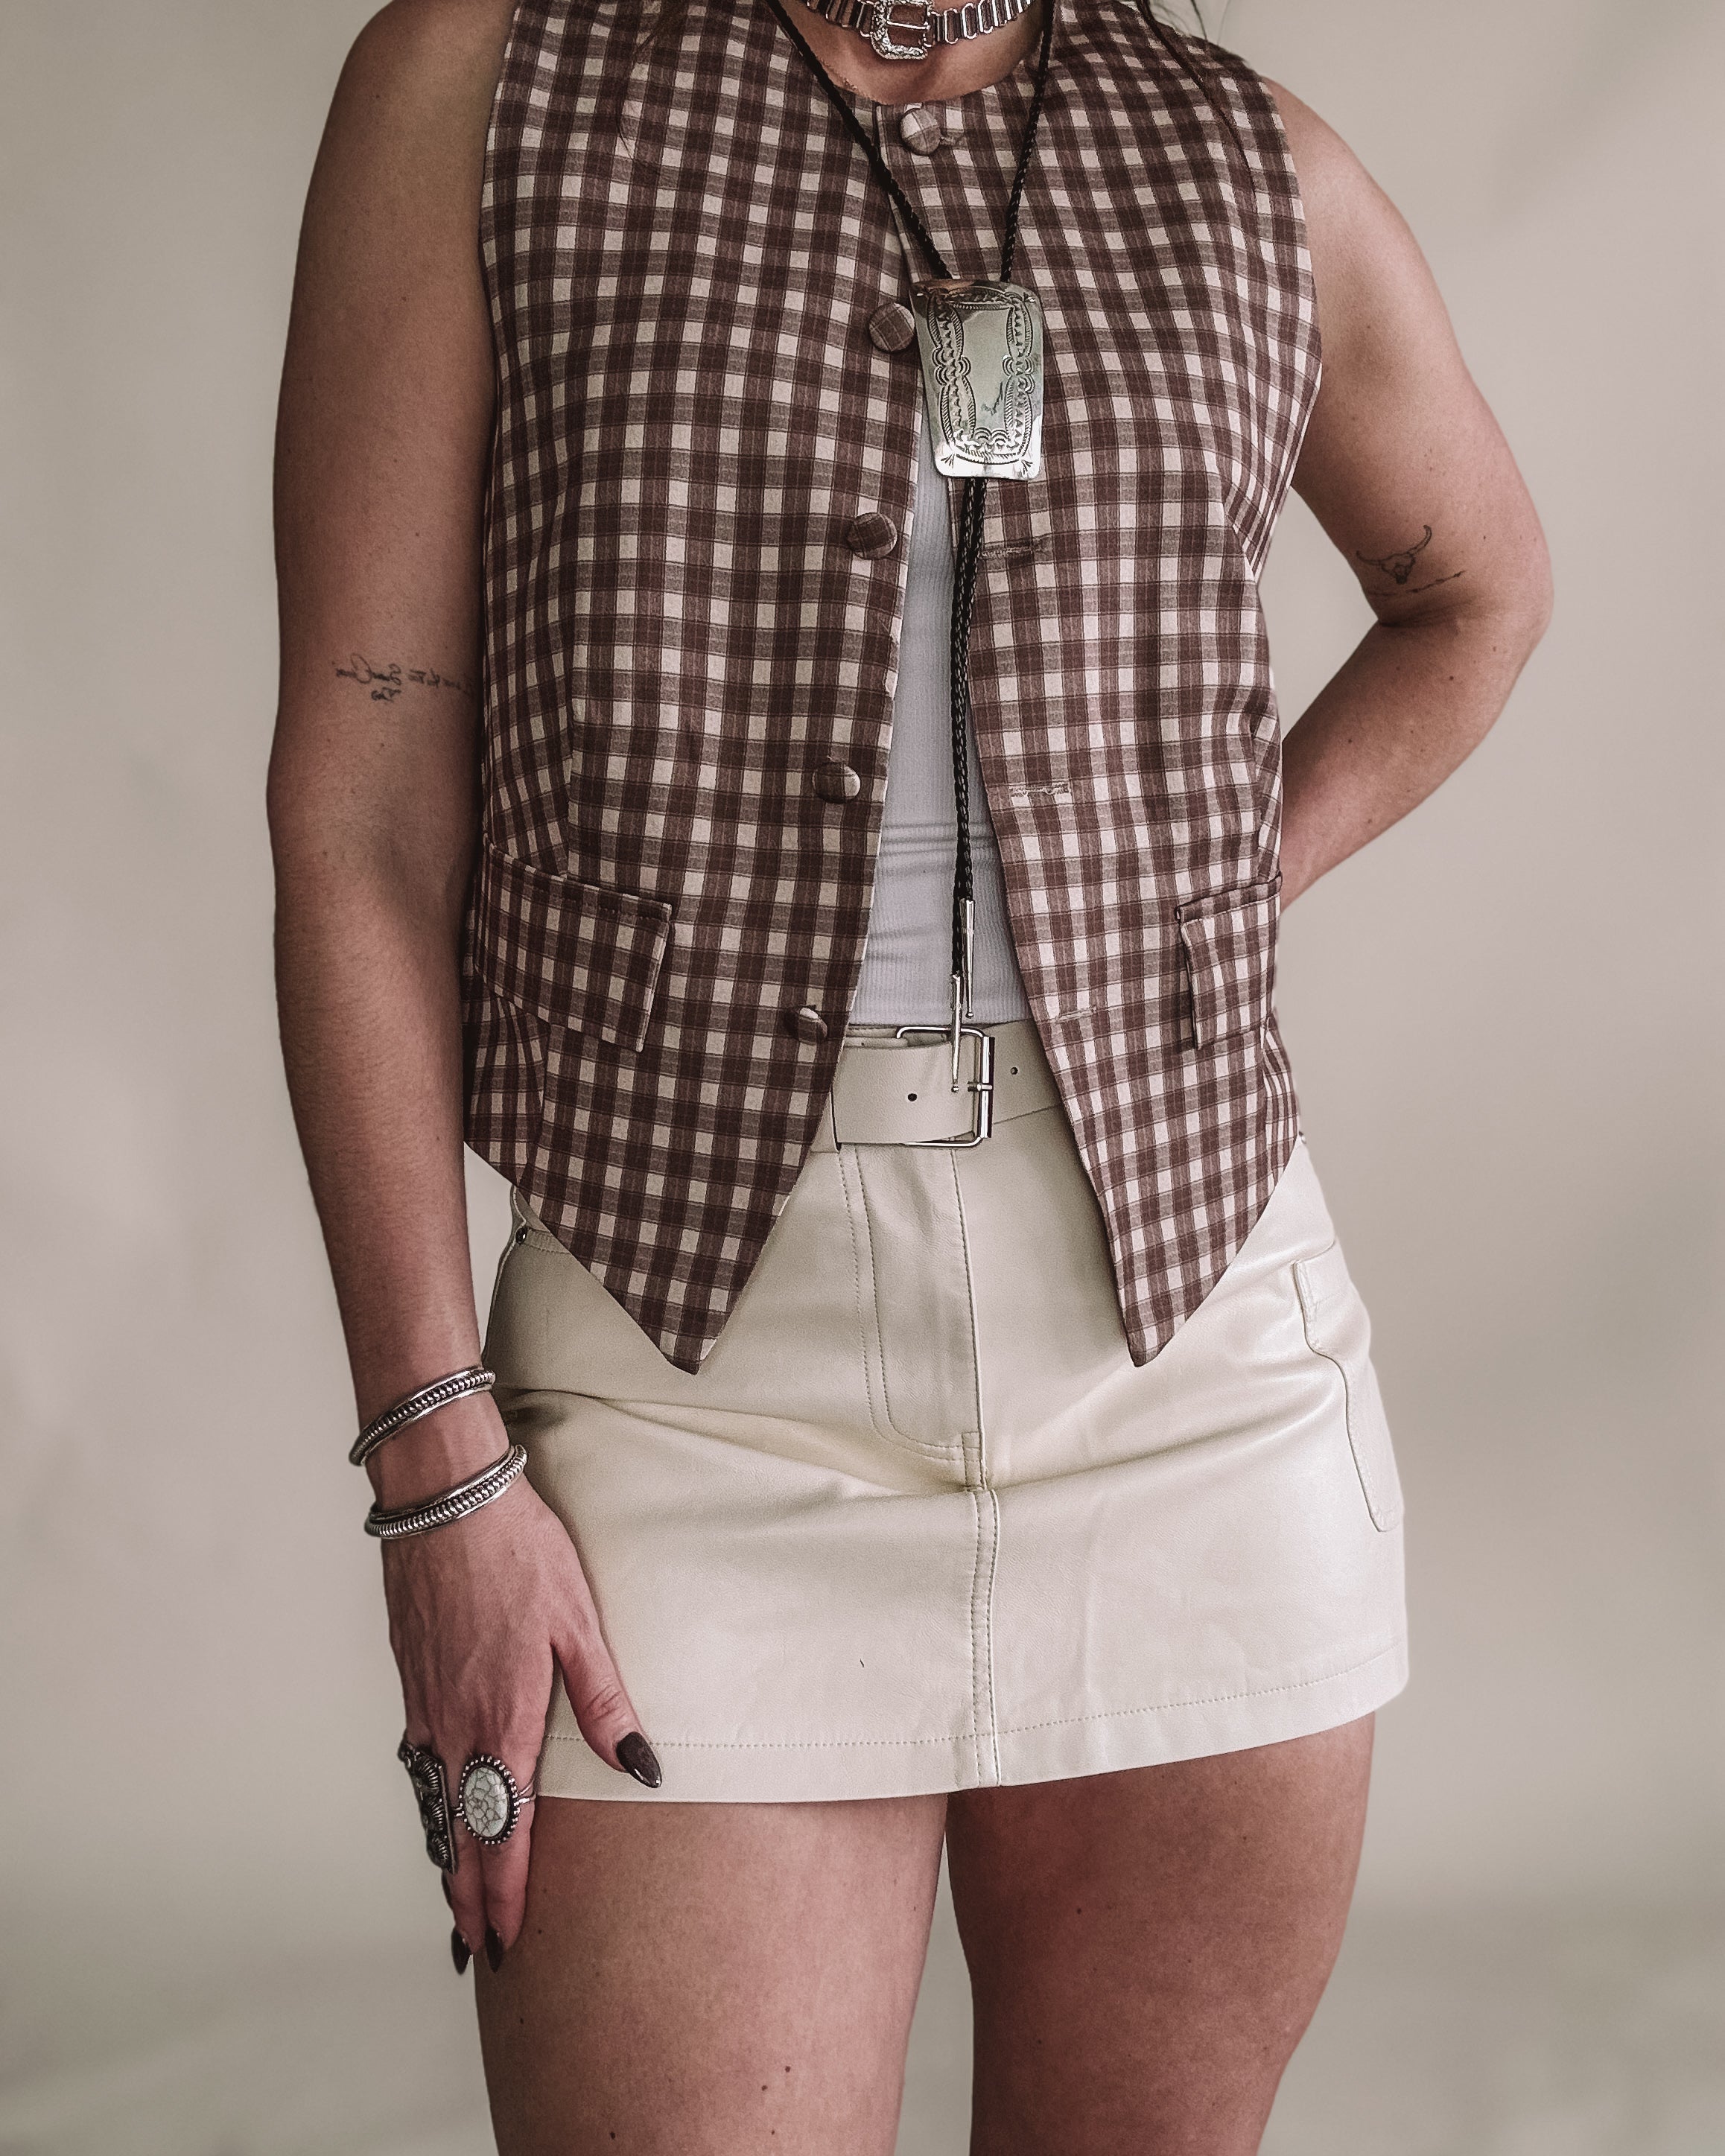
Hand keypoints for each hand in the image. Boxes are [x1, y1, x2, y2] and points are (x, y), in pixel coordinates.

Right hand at [379, 1395, 658, 1967]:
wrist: (444, 1498)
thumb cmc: (518, 1551)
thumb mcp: (578, 1622)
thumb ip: (604, 1700)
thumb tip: (642, 1765)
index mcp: (502, 1717)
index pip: (500, 1829)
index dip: (503, 1892)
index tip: (505, 1941)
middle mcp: (455, 1722)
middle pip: (457, 1831)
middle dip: (467, 1895)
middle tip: (476, 1948)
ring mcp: (426, 1700)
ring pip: (433, 1797)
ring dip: (445, 1851)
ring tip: (455, 1895)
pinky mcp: (412, 1675)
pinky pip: (419, 1756)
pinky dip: (428, 1797)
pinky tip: (437, 1801)